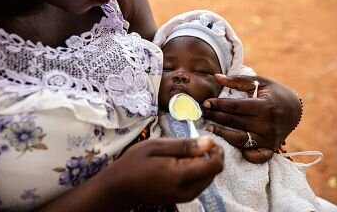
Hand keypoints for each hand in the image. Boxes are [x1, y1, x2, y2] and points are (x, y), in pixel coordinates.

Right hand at [105, 137, 223, 208]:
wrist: (119, 188)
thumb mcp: (156, 146)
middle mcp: (188, 190)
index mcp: (182, 176)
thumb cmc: (134, 163)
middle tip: (192, 144)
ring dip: (203, 162)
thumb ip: (185, 146)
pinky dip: (196, 170)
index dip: (216, 150)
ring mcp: (186, 196)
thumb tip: (210, 142)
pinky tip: (179, 163)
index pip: (216, 165)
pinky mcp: (182, 198)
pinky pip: (199, 182)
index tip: (206, 139)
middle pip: (215, 171)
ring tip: (182, 153)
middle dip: (209, 155)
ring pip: (208, 176)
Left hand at [202, 74, 301, 162]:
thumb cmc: (274, 93)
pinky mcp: (270, 148)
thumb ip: (237, 81)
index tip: (205, 103)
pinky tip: (230, 146)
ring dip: (222, 134)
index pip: (235, 107)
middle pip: (234, 122)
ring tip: (209, 127)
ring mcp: (269, 138)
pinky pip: (255, 156)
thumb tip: (216, 76)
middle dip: (215, 117)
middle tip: (202, 113)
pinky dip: (243, 154)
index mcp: (265, 106)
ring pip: (239, 139)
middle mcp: (267, 124)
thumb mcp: (259, 82)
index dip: (218, 105)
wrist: (296, 109)